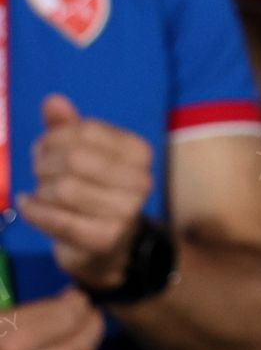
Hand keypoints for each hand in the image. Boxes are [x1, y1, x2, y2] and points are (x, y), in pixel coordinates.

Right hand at [0, 288, 105, 349]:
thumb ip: (26, 313)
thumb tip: (70, 300)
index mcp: (9, 344)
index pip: (68, 316)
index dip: (76, 303)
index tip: (75, 298)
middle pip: (84, 340)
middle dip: (89, 322)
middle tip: (86, 313)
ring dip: (86, 349)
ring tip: (78, 337)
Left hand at [17, 94, 153, 290]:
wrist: (112, 248)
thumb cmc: (94, 192)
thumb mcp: (84, 156)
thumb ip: (69, 128)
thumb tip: (53, 101)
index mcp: (139, 152)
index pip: (87, 131)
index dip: (55, 137)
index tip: (45, 148)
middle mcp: (140, 180)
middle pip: (73, 159)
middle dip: (44, 164)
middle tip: (38, 171)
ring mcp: (126, 211)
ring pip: (62, 189)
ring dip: (40, 190)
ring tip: (40, 192)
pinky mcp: (104, 239)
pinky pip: (56, 219)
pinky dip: (34, 211)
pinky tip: (29, 205)